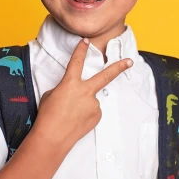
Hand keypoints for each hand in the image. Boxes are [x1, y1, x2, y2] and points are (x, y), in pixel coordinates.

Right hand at [32, 38, 132, 153]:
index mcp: (70, 83)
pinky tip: (76, 120)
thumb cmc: (48, 116)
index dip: (81, 50)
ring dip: (84, 104)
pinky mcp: (97, 115)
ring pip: (92, 99)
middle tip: (130, 61)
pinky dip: (85, 114)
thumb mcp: (51, 96)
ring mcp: (93, 104)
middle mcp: (85, 91)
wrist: (52, 137)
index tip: (86, 41)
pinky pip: (93, 110)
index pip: (77, 62)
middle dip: (119, 67)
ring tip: (71, 115)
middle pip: (106, 76)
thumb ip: (67, 89)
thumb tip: (77, 92)